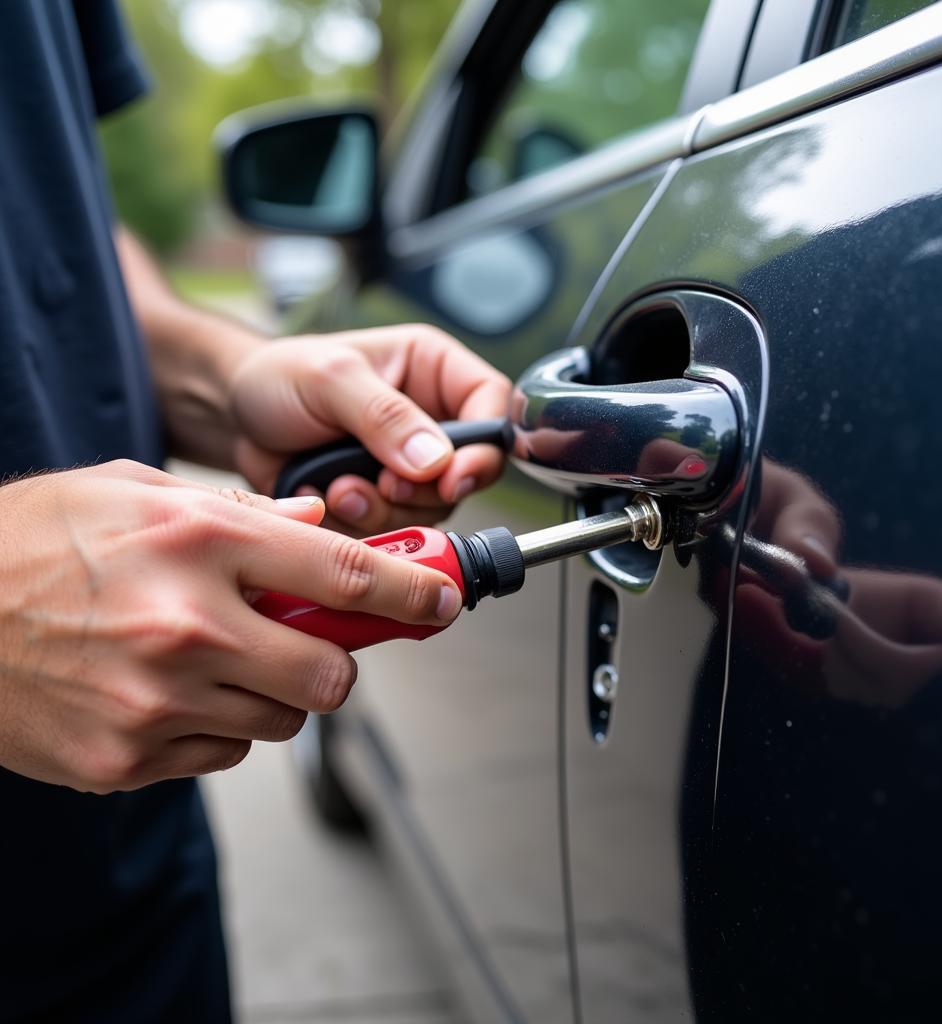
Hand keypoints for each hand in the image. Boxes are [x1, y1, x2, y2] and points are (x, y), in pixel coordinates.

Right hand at [0, 461, 460, 792]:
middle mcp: (188, 625)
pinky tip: (172, 689)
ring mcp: (156, 701)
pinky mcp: (126, 757)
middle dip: (336, 664)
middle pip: (329, 675)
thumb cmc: (34, 539)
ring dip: (275, 693)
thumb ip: (241, 510)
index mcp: (199, 542)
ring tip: (221, 656)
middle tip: (315, 643)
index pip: (344, 573)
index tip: (443, 602)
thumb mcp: (137, 490)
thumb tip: (319, 524)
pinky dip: (219, 724)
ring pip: (280, 720)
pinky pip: (222, 752)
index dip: (412, 593)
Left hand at [230, 325, 510, 534]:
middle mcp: (432, 421)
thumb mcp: (330, 377)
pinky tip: (326, 498)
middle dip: (421, 491)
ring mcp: (408, 465)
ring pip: (431, 510)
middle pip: (468, 474)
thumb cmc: (279, 376)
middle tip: (381, 483)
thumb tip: (434, 460)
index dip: (483, 450)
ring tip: (339, 486)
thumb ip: (384, 414)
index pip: (493, 409)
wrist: (234, 418)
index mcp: (434, 373)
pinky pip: (395, 529)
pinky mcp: (383, 500)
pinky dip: (360, 524)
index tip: (452, 477)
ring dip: (384, 509)